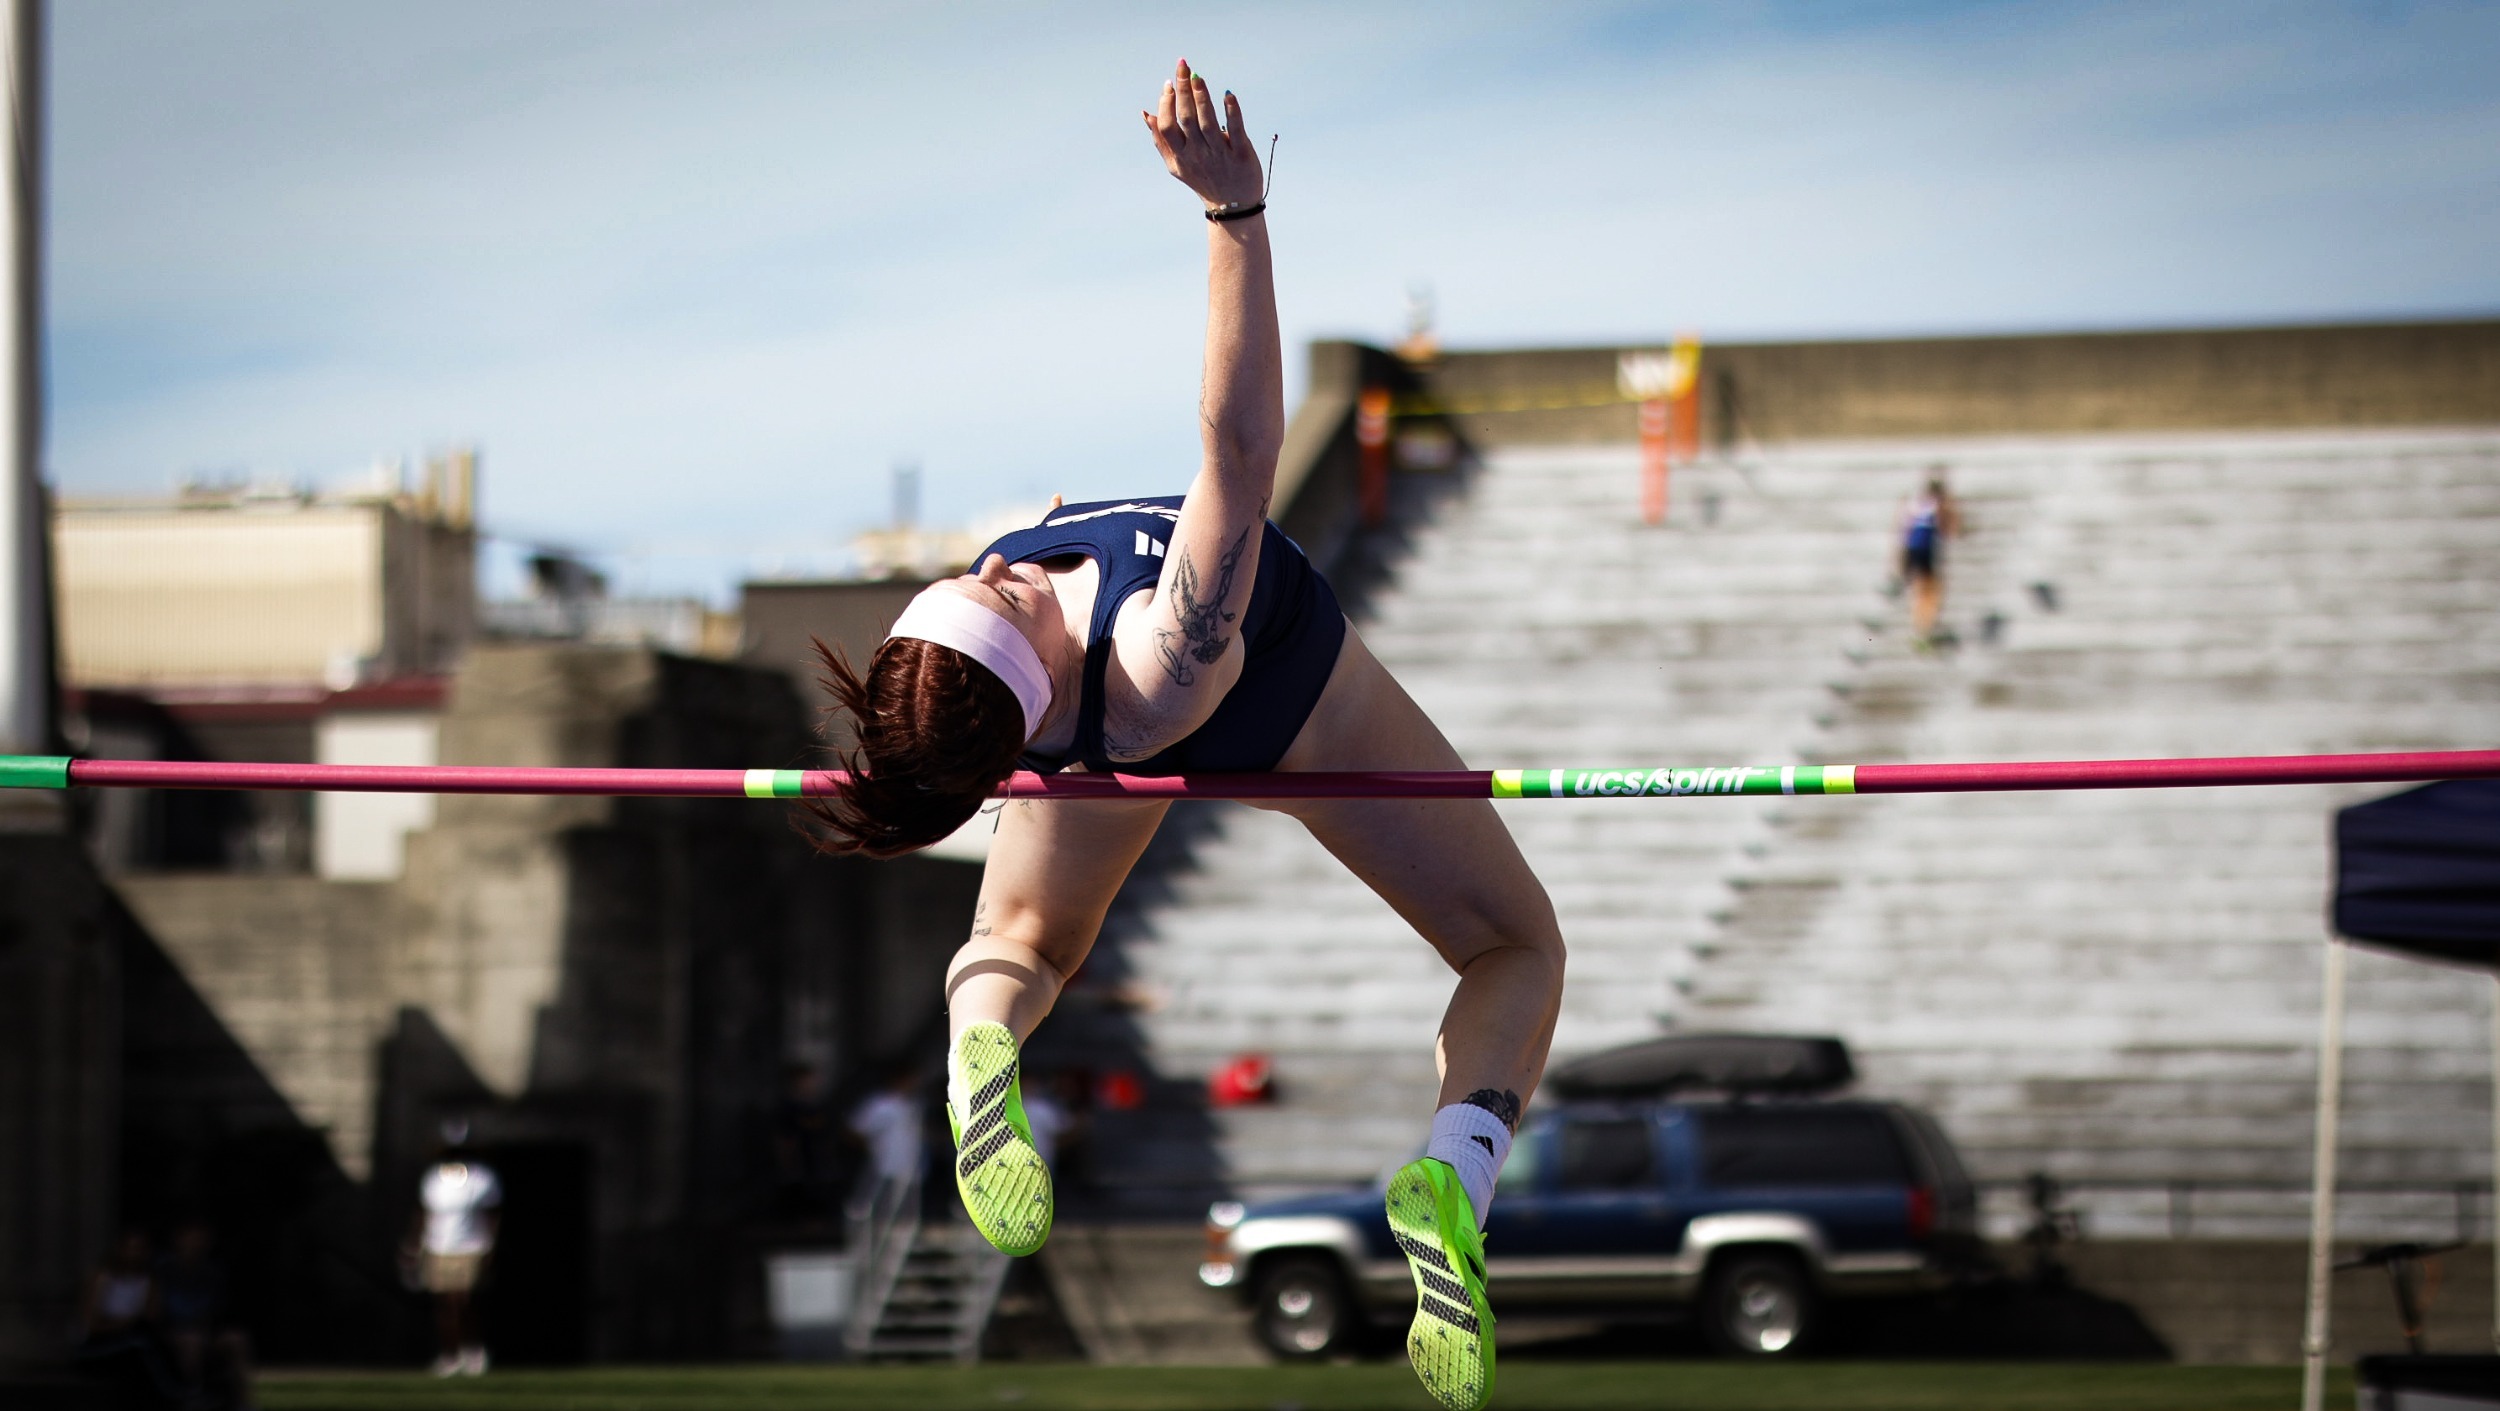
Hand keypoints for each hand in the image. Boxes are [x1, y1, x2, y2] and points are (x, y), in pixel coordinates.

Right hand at [1142, 58, 1261, 209]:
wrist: (1232, 207)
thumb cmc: (1203, 180)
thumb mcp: (1177, 165)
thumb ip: (1161, 140)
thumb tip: (1145, 113)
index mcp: (1181, 156)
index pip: (1168, 126)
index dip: (1166, 104)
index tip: (1169, 83)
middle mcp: (1198, 155)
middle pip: (1186, 119)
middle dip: (1183, 90)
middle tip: (1183, 66)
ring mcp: (1220, 155)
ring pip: (1208, 122)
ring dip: (1202, 97)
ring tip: (1198, 77)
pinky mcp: (1241, 155)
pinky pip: (1236, 130)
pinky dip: (1232, 112)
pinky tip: (1228, 94)